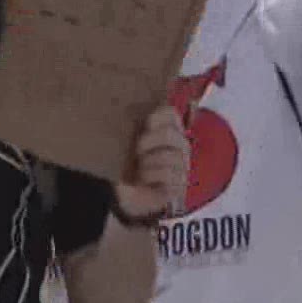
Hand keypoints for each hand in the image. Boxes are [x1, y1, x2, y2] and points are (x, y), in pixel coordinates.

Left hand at [114, 105, 189, 220]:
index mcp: (166, 130)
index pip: (170, 113)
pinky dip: (152, 177)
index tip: (144, 124)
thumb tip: (119, 105)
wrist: (125, 197)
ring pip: (170, 156)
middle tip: (136, 151)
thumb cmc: (126, 166)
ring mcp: (182, 166)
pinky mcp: (180, 185)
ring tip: (139, 169)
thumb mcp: (125, 143)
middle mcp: (179, 145)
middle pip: (170, 134)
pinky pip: (170, 175)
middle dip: (149, 142)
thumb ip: (129, 126)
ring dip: (148, 163)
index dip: (157, 117)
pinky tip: (144, 181)